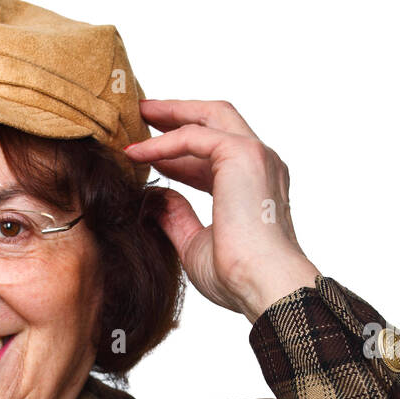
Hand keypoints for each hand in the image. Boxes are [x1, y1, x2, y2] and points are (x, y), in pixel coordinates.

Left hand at [123, 100, 320, 322]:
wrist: (263, 285)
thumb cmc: (237, 277)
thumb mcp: (195, 244)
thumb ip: (177, 218)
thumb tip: (154, 200)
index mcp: (255, 186)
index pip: (215, 156)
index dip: (180, 153)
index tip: (149, 154)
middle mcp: (260, 164)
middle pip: (217, 120)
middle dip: (179, 114)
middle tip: (144, 113)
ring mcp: (255, 156)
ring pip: (210, 116)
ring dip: (171, 114)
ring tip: (138, 114)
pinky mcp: (242, 155)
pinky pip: (193, 136)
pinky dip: (162, 142)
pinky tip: (136, 152)